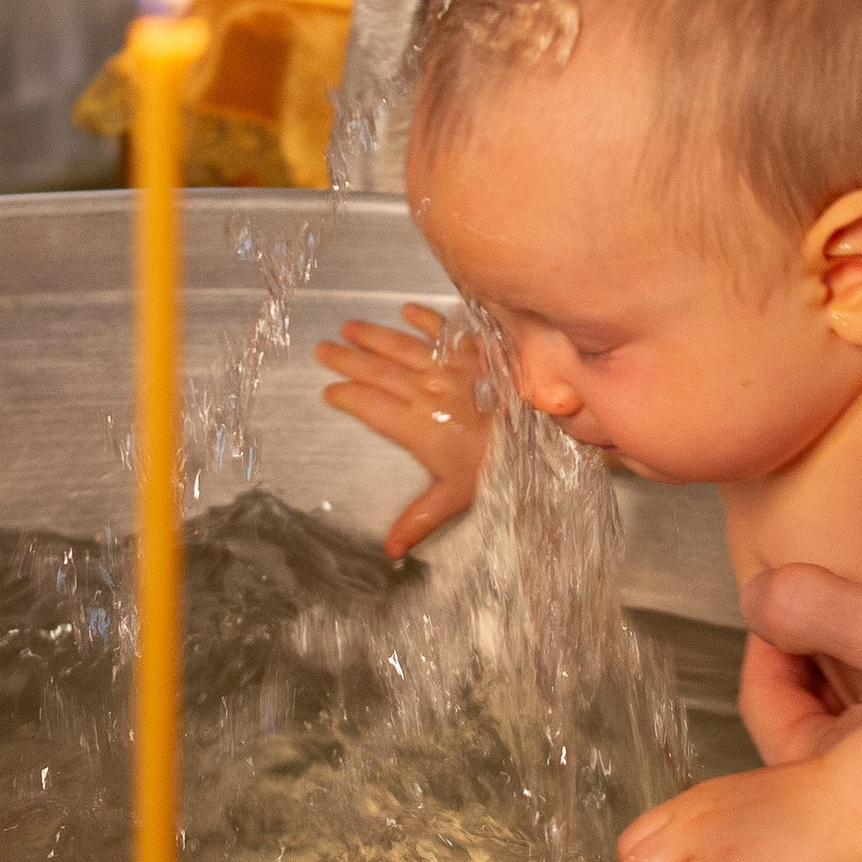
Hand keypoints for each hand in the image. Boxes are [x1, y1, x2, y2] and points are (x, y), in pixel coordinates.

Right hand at [313, 302, 491, 554]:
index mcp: (415, 425)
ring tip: (348, 327)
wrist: (540, 427)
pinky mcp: (472, 349)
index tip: (328, 392)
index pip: (369, 407)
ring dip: (372, 335)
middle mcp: (425, 390)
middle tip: (321, 349)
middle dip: (345, 360)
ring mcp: (448, 366)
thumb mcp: (456, 497)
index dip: (346, 397)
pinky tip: (406, 310)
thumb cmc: (498, 464)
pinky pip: (442, 329)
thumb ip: (419, 518)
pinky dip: (423, 318)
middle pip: (376, 371)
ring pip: (401, 346)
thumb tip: (390, 551)